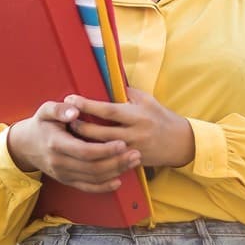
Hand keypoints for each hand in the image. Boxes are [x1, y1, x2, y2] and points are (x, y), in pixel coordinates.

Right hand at [6, 100, 141, 192]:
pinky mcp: (66, 180)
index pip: (84, 151)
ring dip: (115, 172)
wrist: (26, 145)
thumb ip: (59, 109)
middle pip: (92, 167)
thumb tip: (75, 110)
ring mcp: (63, 174)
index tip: (122, 143)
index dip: (105, 150)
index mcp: (56, 143)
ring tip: (133, 162)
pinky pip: (87, 188)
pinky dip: (103, 187)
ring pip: (93, 178)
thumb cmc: (41, 124)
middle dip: (116, 162)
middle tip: (136, 154)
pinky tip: (118, 180)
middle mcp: (59, 162)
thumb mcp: (45, 110)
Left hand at [64, 87, 194, 168]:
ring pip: (102, 149)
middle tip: (65, 119)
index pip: (108, 110)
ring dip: (84, 142)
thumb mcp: (147, 100)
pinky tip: (83, 151)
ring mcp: (132, 150)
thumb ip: (127, 93)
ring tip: (69, 134)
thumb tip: (106, 83)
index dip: (88, 105)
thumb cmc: (160, 116)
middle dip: (81, 126)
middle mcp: (134, 134)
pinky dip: (95, 155)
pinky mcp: (132, 162)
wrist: (179, 142)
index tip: (71, 99)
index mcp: (137, 115)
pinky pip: (110, 161)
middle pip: (101, 132)